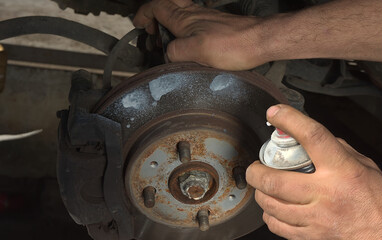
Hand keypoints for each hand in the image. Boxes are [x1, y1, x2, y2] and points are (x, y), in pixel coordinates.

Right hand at [133, 0, 267, 69]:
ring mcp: (204, 19)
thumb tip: (168, 55)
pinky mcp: (214, 26)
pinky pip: (192, 23)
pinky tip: (187, 43)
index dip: (144, 14)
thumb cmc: (232, 45)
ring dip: (168, 24)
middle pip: (166, 6)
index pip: (156, 8)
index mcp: (184, 19)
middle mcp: (193, 15)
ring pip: (179, 14)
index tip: (139, 25)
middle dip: (154, 16)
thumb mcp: (196, 52)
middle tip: (151, 32)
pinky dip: (182, 30)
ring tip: (166, 41)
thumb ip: (175, 52)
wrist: (259, 40)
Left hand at [246, 104, 381, 239]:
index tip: (275, 113)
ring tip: (263, 187)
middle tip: (256, 167)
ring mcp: (317, 217)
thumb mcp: (365, 168)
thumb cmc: (378, 203)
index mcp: (342, 170)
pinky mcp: (311, 236)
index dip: (289, 120)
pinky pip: (277, 226)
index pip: (312, 136)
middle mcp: (327, 193)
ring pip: (271, 204)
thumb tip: (311, 139)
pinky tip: (275, 208)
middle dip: (256, 172)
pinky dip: (270, 215)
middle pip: (274, 180)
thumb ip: (338, 151)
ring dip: (260, 193)